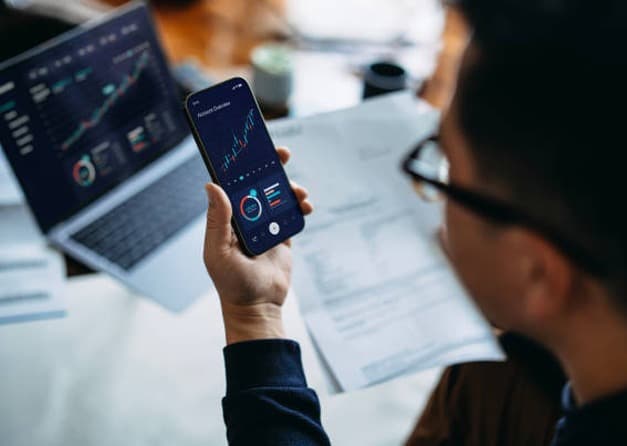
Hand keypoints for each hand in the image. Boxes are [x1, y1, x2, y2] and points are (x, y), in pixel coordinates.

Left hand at [203, 147, 312, 343]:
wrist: (259, 307)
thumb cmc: (232, 283)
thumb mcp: (218, 251)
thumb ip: (218, 219)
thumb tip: (212, 184)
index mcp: (227, 216)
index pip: (232, 182)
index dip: (240, 163)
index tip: (249, 146)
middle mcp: (246, 216)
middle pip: (258, 182)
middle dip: (270, 166)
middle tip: (281, 153)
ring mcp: (266, 224)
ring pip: (278, 195)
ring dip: (290, 187)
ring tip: (299, 192)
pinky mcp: (283, 234)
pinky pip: (293, 212)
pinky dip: (301, 205)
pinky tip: (306, 205)